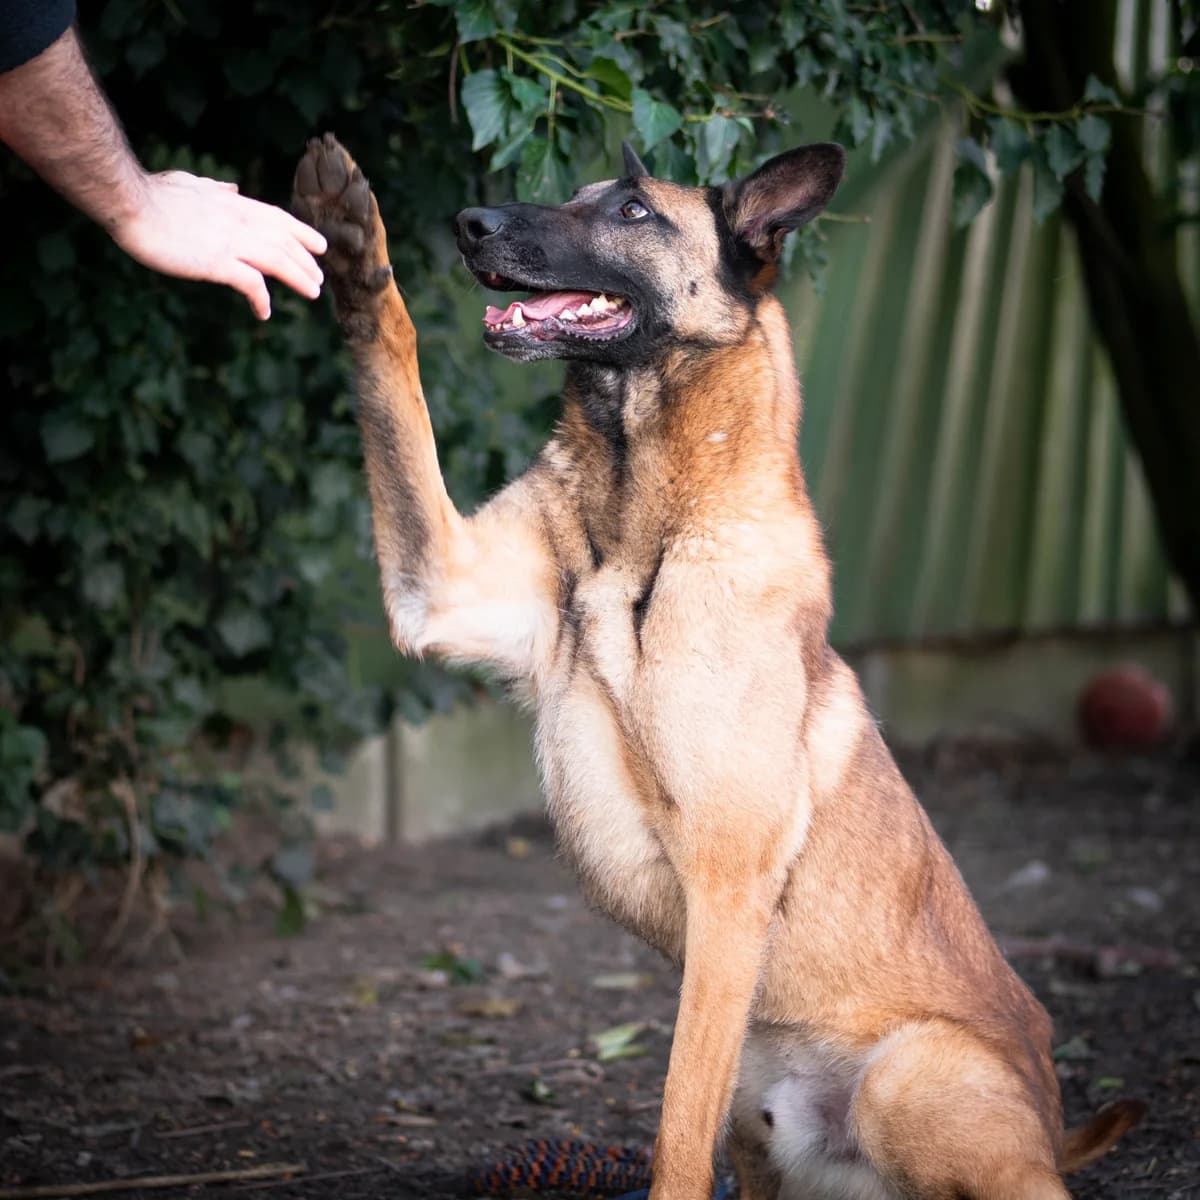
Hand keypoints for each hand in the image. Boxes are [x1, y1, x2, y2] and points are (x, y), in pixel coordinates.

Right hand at [110, 170, 328, 318]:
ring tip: (312, 292)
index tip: (320, 246)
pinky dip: (261, 298)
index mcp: (233, 203)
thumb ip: (214, 189)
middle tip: (319, 279)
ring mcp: (230, 241)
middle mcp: (239, 220)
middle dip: (306, 261)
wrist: (129, 202)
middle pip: (285, 242)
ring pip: (278, 260)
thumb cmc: (152, 192)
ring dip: (299, 277)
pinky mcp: (216, 261)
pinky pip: (250, 283)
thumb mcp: (190, 183)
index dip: (302, 233)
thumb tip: (232, 189)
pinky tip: (264, 312)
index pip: (278, 218)